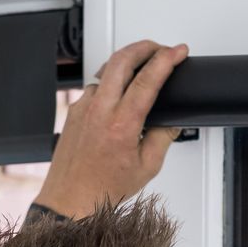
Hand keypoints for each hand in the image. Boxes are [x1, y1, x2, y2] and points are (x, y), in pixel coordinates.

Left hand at [33, 39, 188, 217]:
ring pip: (106, 70)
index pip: (148, 79)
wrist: (69, 200)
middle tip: (160, 48)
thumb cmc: (103, 188)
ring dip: (126, 62)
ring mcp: (82, 108)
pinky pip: (94, 86)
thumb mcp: (147, 167)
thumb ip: (164, 138)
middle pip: (121, 59)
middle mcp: (98, 111)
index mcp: (121, 125)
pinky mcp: (73, 111)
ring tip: (143, 66)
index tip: (178, 51)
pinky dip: (111, 81)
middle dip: (145, 46)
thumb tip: (173, 121)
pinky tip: (120, 91)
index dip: (167, 59)